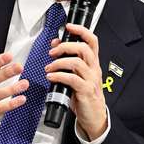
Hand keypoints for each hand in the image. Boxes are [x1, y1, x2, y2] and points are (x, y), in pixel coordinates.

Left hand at [45, 23, 106, 140]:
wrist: (94, 116)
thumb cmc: (84, 95)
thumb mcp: (77, 75)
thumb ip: (68, 61)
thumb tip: (55, 46)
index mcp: (93, 63)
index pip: (92, 40)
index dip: (81, 31)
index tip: (69, 26)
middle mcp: (94, 69)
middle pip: (83, 48)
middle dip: (65, 47)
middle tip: (53, 52)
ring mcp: (91, 80)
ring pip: (76, 62)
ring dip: (58, 62)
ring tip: (49, 67)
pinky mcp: (86, 91)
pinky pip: (72, 79)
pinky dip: (58, 75)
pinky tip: (51, 76)